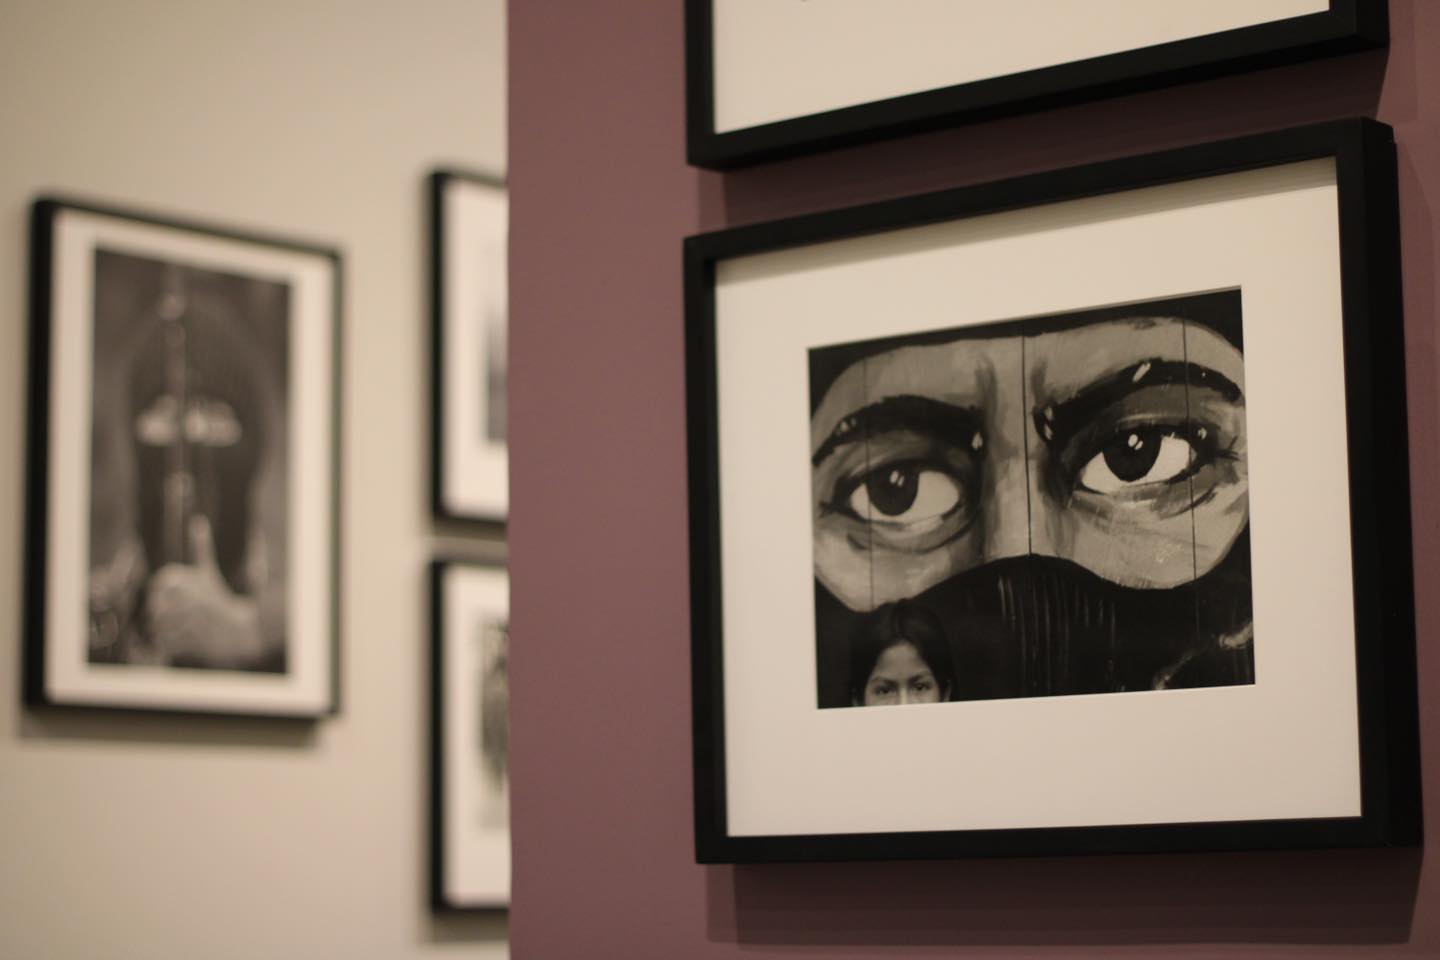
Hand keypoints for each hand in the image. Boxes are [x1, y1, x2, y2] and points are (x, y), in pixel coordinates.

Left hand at [146, 515, 266, 668]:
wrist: (239, 631)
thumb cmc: (220, 600)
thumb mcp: (209, 573)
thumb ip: (201, 548)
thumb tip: (198, 521)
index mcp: (188, 583)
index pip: (157, 586)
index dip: (160, 593)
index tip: (171, 599)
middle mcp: (186, 602)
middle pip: (154, 608)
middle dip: (161, 614)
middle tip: (175, 616)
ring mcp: (187, 624)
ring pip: (157, 626)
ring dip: (163, 629)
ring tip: (178, 628)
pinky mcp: (188, 642)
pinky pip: (163, 643)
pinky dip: (167, 643)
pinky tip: (180, 639)